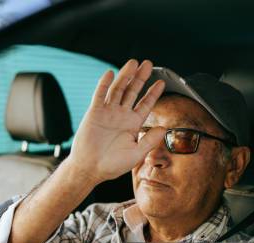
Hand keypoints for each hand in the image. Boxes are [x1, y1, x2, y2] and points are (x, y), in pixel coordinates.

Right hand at [67, 59, 165, 182]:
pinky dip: (104, 84)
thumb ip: (149, 141)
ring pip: (118, 89)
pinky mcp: (94, 112)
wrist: (90, 168)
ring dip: (125, 76)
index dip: (153, 93)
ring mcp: (107, 112)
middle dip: (140, 78)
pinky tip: (110, 73)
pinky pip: (100, 95)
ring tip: (133, 63)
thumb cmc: (112, 165)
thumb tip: (163, 128)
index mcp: (132, 124)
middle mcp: (121, 116)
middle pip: (133, 92)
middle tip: (148, 64)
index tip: (161, 83)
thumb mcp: (136, 154)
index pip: (145, 104)